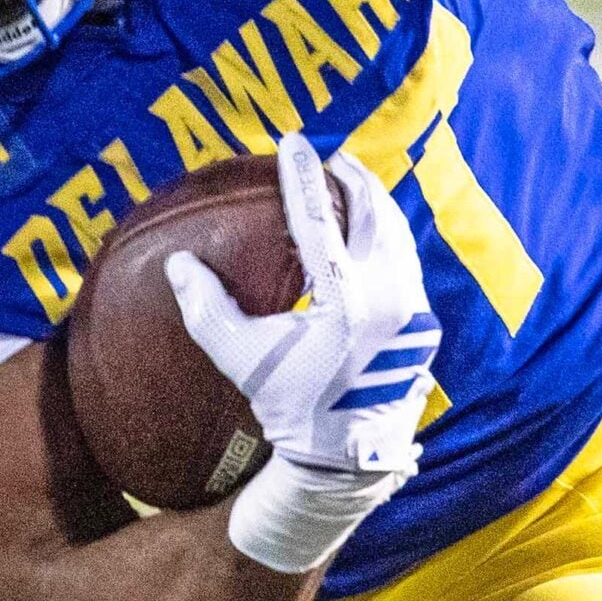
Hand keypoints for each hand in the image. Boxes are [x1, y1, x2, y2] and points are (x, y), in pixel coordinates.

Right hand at [163, 135, 439, 572]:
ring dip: (374, 204)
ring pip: (398, 234)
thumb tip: (179, 263)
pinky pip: (407, 261)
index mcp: (343, 300)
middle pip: (375, 212)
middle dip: (352, 177)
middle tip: (329, 156)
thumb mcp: (241, 359)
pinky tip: (372, 232)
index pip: (319, 219)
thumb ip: (206, 309)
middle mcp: (386, 297)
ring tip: (352, 183)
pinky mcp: (422, 324)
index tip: (293, 141)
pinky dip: (388, 235)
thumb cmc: (291, 407)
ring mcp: (411, 310)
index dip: (302, 176)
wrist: (349, 459)